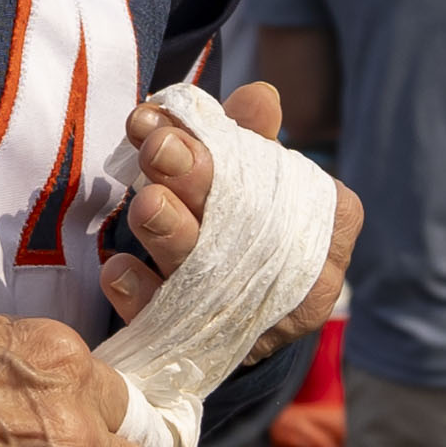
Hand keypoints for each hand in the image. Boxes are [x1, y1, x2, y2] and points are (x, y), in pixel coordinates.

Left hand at [91, 80, 358, 352]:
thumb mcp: (253, 170)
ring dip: (171, 234)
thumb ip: (250, 135)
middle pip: (244, 226)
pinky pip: (170, 324)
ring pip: (208, 275)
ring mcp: (251, 317)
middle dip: (195, 182)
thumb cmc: (248, 218)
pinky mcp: (203, 349)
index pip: (282, 181)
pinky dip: (141, 295)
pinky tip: (117, 268)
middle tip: (158, 149)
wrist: (237, 309)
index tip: (171, 123)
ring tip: (143, 203)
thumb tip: (259, 96)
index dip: (230, 147)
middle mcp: (301, 276)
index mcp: (328, 221)